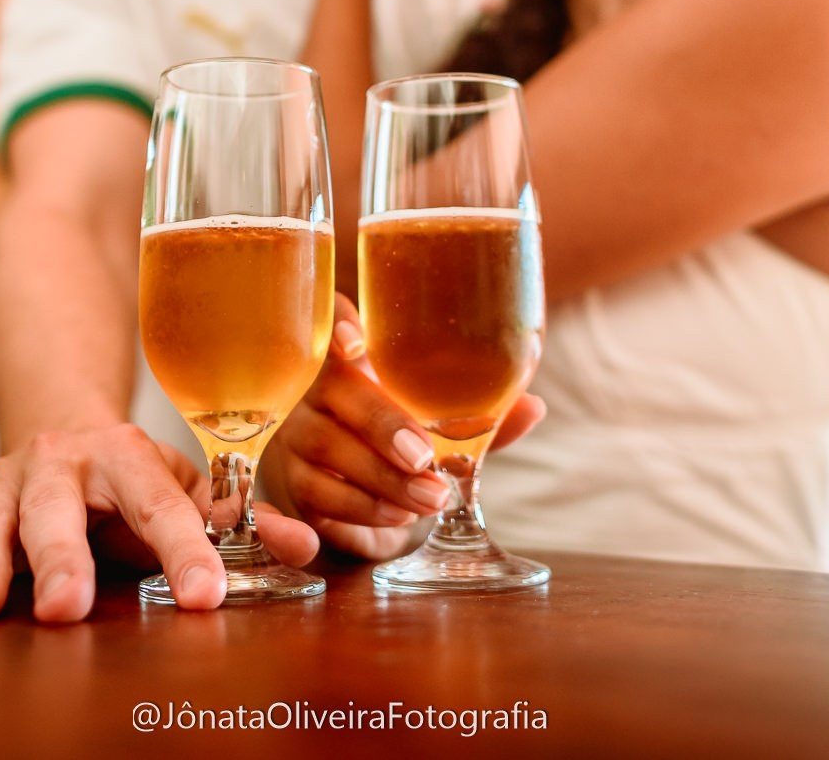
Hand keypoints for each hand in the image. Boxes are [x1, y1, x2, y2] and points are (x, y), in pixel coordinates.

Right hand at [0, 423, 319, 621]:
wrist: (59, 410)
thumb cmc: (133, 471)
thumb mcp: (190, 487)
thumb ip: (244, 522)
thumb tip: (308, 548)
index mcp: (126, 457)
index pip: (163, 506)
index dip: (186, 551)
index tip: (204, 598)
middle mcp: (61, 464)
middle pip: (61, 512)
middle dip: (63, 560)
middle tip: (69, 608)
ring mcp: (7, 483)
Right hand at [265, 296, 546, 559]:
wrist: (356, 490)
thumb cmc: (400, 433)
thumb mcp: (437, 419)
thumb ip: (477, 412)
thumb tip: (533, 407)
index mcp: (352, 351)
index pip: (330, 316)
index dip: (337, 323)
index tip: (355, 342)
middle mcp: (315, 384)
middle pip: (332, 389)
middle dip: (380, 423)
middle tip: (423, 456)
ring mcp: (298, 431)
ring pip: (325, 445)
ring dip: (381, 476)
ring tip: (432, 496)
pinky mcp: (295, 482)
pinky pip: (319, 492)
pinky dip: (364, 506)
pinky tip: (402, 513)